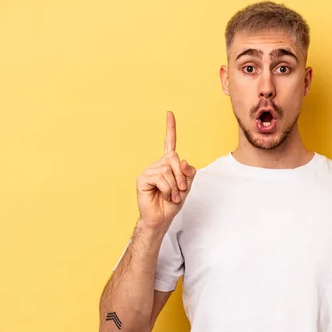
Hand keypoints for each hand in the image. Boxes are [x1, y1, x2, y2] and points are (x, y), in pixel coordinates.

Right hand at [136, 111, 195, 229]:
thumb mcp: (186, 187)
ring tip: (170, 196)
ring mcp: (149, 170)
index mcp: (168, 164)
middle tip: (179, 191)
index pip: (169, 143)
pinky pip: (161, 178)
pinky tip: (163, 195)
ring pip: (169, 170)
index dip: (170, 128)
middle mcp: (158, 164)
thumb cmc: (172, 203)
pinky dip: (167, 190)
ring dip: (175, 187)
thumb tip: (182, 160)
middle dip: (181, 176)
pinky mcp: (143, 178)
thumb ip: (188, 173)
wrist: (161, 218)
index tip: (169, 113)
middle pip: (174, 158)